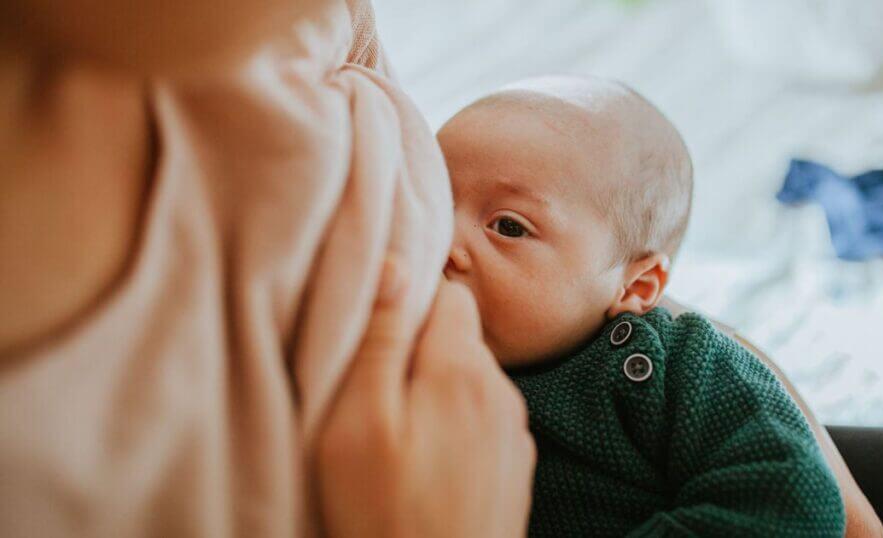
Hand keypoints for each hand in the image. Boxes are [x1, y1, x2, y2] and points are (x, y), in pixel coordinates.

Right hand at [317, 268, 534, 537]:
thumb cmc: (382, 514)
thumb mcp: (357, 423)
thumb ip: (380, 339)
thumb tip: (397, 262)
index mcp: (462, 372)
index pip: (451, 294)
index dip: (411, 301)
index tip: (376, 332)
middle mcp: (502, 393)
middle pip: (461, 338)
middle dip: (420, 348)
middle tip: (375, 392)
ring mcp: (516, 434)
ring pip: (473, 380)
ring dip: (438, 390)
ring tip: (398, 436)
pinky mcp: (517, 468)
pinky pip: (485, 421)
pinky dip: (458, 427)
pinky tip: (427, 466)